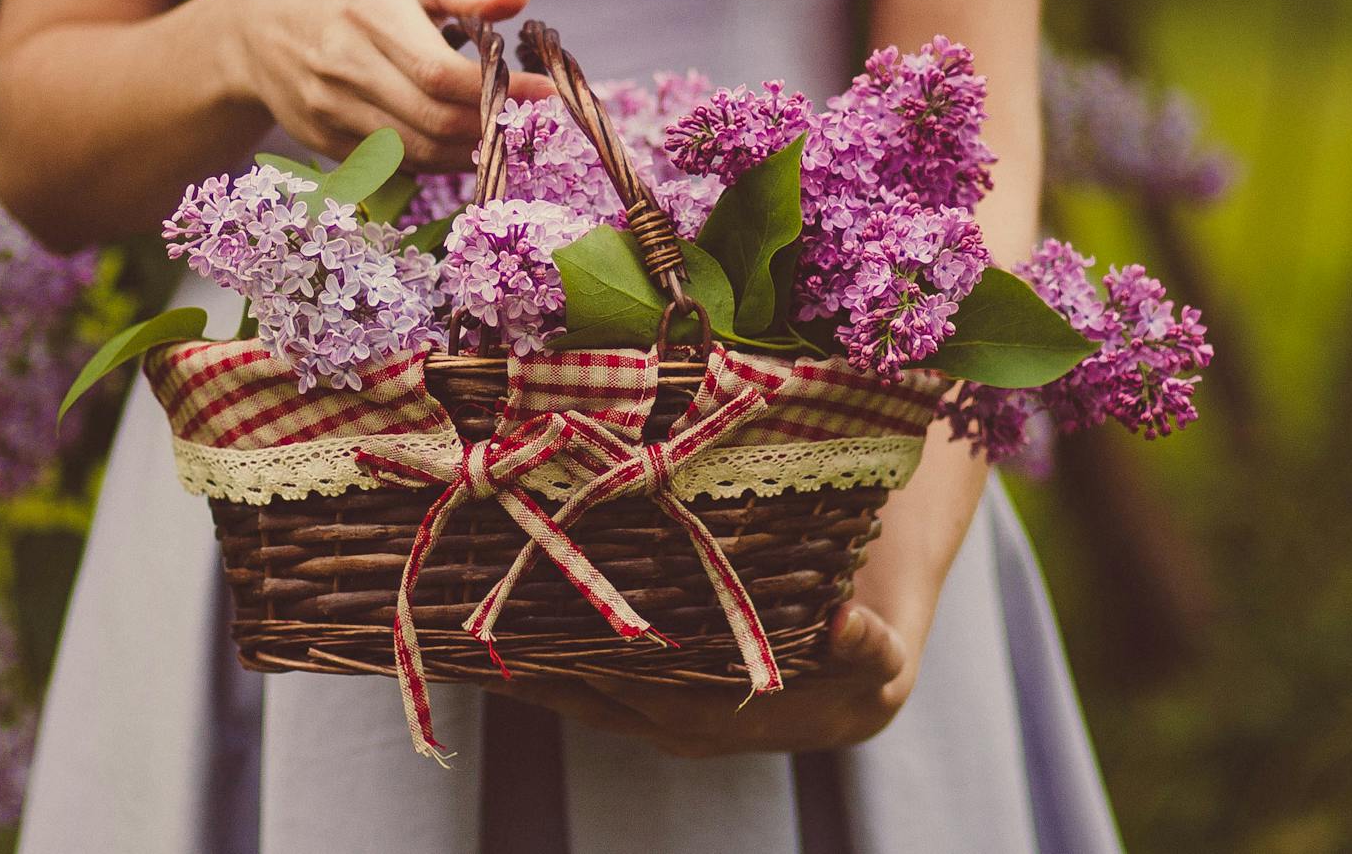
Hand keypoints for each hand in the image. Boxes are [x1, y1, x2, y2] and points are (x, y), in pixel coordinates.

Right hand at [218, 0, 552, 167]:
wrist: (259, 26)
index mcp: (369, 13)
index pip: (441, 73)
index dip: (498, 90)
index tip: (542, 91)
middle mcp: (344, 65)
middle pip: (434, 119)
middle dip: (490, 125)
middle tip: (524, 116)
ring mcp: (330, 109)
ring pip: (418, 150)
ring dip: (469, 149)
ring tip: (499, 130)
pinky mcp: (325, 141)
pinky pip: (396, 164)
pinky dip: (437, 159)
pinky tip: (459, 140)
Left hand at [483, 602, 916, 757]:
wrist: (865, 672)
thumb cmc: (869, 662)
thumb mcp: (882, 659)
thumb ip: (871, 647)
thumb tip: (849, 626)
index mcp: (724, 720)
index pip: (643, 695)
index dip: (591, 671)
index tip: (534, 642)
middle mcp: (683, 725)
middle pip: (594, 696)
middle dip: (536, 668)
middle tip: (473, 627)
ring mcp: (663, 712)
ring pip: (583, 692)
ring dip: (530, 666)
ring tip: (468, 626)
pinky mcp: (654, 694)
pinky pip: (590, 680)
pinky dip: (548, 659)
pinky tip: (508, 626)